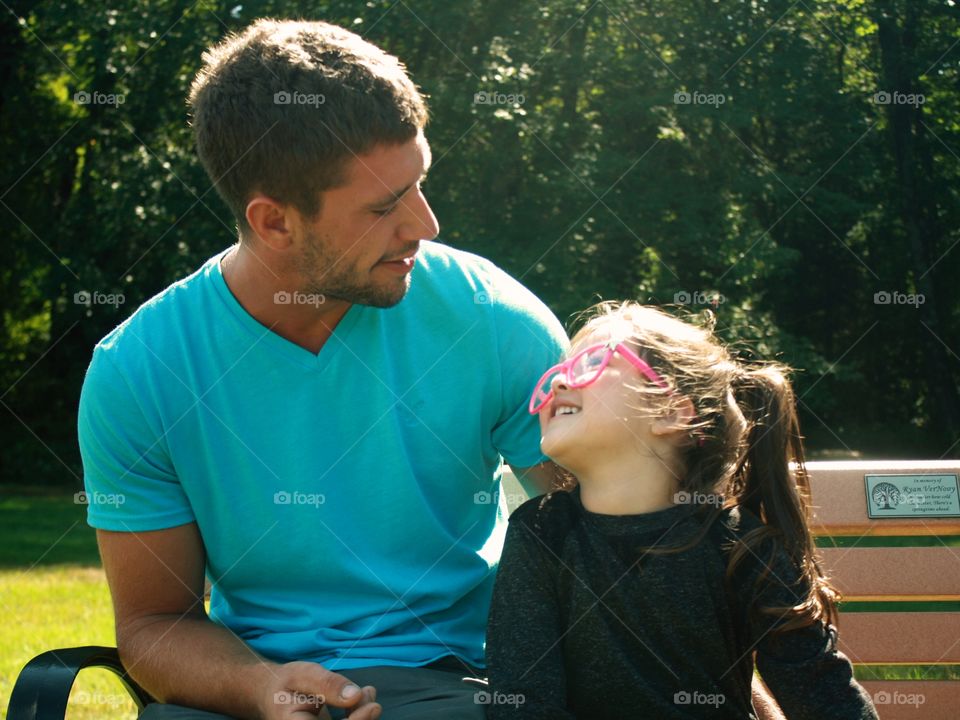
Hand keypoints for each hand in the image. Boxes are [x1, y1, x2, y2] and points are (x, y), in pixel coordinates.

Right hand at [259, 661, 380, 718]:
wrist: (271, 693)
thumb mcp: (304, 676)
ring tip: (367, 692)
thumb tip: (355, 696)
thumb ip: (327, 685)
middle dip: (363, 718)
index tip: (372, 705)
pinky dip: (359, 714)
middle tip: (369, 694)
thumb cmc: (284, 684)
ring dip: (363, 716)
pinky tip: (363, 696)